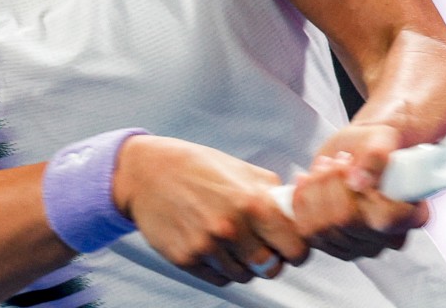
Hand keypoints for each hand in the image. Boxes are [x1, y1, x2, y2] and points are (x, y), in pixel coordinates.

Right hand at [112, 136, 308, 285]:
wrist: (147, 172)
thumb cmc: (197, 166)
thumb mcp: (241, 169)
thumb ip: (272, 192)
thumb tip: (297, 210)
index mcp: (252, 202)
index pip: (294, 247)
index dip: (298, 249)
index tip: (291, 247)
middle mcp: (231, 228)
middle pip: (271, 268)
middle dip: (272, 260)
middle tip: (263, 247)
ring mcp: (207, 246)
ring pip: (244, 276)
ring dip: (244, 264)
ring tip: (233, 241)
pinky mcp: (186, 259)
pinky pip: (218, 278)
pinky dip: (221, 267)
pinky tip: (213, 245)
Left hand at [290, 124, 428, 259]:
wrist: (357, 150)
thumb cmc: (374, 144)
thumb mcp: (381, 138)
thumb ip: (376, 156)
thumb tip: (359, 182)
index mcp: (412, 214)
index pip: (385, 219)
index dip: (361, 191)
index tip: (351, 163)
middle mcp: (388, 238)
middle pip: (347, 222)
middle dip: (331, 183)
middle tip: (335, 160)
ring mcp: (360, 246)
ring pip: (323, 228)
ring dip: (315, 190)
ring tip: (324, 166)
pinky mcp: (333, 245)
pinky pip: (307, 231)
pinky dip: (301, 201)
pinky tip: (306, 180)